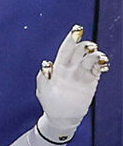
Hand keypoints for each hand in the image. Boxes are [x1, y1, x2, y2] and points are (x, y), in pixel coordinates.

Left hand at [36, 25, 109, 141]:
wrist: (62, 116)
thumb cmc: (50, 101)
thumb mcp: (43, 90)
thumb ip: (43, 78)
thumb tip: (46, 64)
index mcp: (59, 65)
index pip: (66, 49)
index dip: (71, 39)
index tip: (77, 29)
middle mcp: (72, 66)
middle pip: (80, 51)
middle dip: (85, 45)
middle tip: (89, 46)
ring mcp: (83, 72)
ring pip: (91, 58)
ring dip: (96, 55)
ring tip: (98, 57)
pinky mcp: (92, 80)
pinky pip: (98, 69)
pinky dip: (101, 64)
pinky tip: (103, 65)